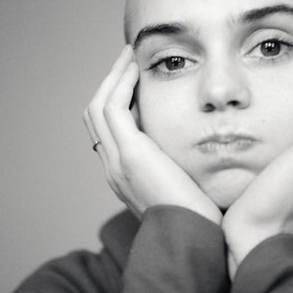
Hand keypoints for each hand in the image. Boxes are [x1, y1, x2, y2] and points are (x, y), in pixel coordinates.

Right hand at [83, 45, 221, 224]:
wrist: (194, 237)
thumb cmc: (198, 215)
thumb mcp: (182, 183)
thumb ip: (176, 161)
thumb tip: (188, 139)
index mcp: (123, 174)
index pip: (107, 129)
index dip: (116, 99)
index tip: (135, 78)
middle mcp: (113, 167)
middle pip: (94, 114)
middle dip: (109, 83)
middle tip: (127, 60)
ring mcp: (117, 161)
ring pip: (98, 107)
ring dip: (112, 77)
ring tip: (128, 55)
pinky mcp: (130, 155)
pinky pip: (113, 108)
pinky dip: (120, 84)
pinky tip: (135, 68)